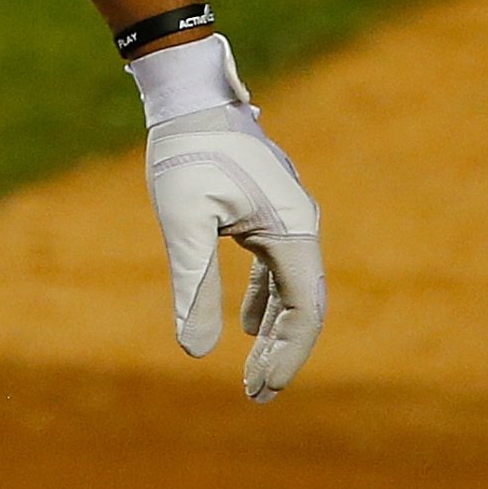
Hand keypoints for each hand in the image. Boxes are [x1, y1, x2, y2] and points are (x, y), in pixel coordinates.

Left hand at [132, 37, 324, 401]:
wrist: (188, 95)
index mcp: (291, 230)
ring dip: (275, 328)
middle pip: (303, 304)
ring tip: (253, 367)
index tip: (263, 389)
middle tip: (257, 393)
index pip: (303, 310)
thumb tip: (195, 350)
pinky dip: (265, 297)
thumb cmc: (185, 152)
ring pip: (291, 286)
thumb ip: (191, 284)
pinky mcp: (268, 207)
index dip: (287, 355)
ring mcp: (287, 214)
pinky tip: (246, 322)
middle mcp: (300, 224)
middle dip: (282, 350)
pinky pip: (276, 264)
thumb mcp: (184, 221)